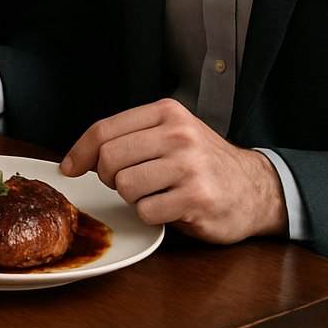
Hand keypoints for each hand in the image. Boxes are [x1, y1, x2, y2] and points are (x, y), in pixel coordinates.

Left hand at [61, 99, 287, 242]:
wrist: (257, 189)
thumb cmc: (205, 163)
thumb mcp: (172, 133)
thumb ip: (130, 136)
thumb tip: (75, 159)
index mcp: (167, 113)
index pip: (104, 129)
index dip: (79, 152)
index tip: (70, 168)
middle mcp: (179, 135)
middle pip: (108, 158)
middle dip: (108, 177)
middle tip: (126, 183)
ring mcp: (190, 167)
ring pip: (125, 185)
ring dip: (132, 197)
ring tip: (155, 193)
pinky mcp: (197, 198)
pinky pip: (146, 211)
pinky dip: (151, 215)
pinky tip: (171, 207)